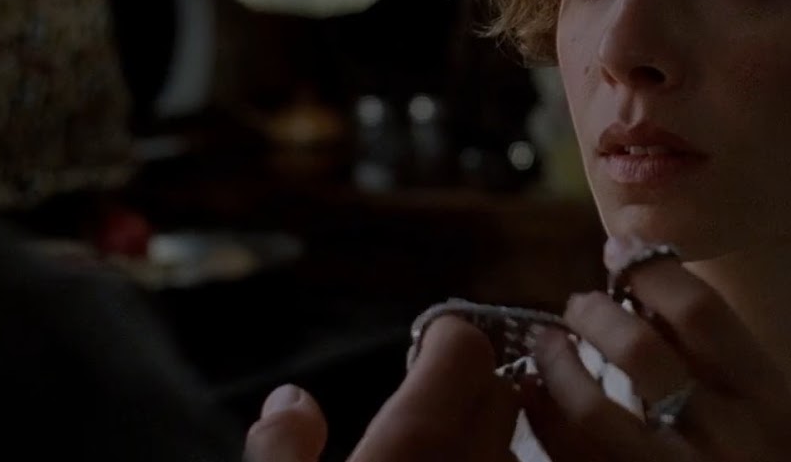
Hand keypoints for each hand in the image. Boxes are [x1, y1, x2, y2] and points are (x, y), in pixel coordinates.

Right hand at [245, 316, 521, 461]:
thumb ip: (279, 448)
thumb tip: (291, 403)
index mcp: (416, 445)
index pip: (466, 352)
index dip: (445, 340)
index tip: (421, 349)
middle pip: (499, 395)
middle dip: (470, 381)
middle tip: (427, 394)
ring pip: (511, 450)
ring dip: (485, 437)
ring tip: (441, 447)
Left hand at [521, 241, 790, 461]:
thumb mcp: (763, 409)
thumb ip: (716, 355)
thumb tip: (643, 282)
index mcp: (765, 400)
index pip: (699, 312)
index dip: (648, 269)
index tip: (620, 250)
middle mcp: (723, 439)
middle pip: (638, 350)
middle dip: (594, 314)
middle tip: (579, 305)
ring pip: (591, 408)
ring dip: (556, 364)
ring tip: (548, 344)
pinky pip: (570, 454)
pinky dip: (543, 416)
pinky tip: (535, 395)